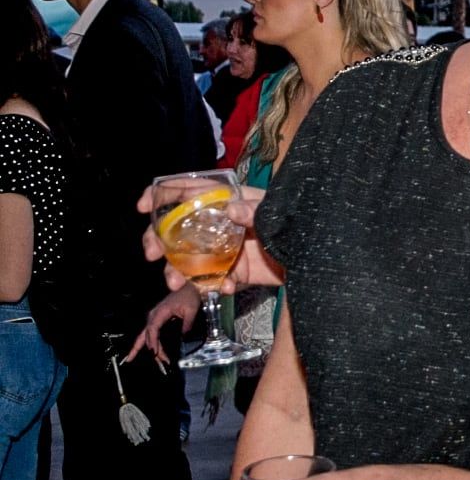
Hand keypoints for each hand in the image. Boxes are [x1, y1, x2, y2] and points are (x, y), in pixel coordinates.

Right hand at [130, 284, 201, 365]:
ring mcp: (154, 318)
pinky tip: (151, 352)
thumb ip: (187, 324)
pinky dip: (149, 343)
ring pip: (145, 335)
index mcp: (160, 312)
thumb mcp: (192, 310)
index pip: (153, 329)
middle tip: (160, 362)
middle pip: (146, 335)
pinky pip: (150, 333)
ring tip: (154, 361)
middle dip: (151, 349)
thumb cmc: (189, 297)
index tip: (155, 352)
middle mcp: (153, 316)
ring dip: (147, 348)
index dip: (153, 342)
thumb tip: (184, 338)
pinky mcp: (157, 320)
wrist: (187, 287)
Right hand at [137, 183, 284, 290]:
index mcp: (227, 201)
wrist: (316, 262)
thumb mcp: (277, 214)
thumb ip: (256, 211)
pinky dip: (212, 287)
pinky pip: (212, 281)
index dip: (161, 194)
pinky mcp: (232, 272)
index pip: (188, 190)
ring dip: (176, 272)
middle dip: (156, 240)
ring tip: (176, 283)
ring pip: (186, 260)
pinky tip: (226, 288)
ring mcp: (222, 250)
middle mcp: (218, 225)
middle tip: (153, 255)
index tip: (143, 207)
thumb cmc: (297, 226)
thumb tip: (231, 209)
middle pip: (175, 228)